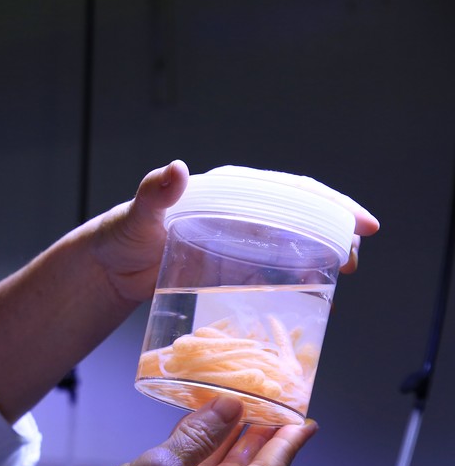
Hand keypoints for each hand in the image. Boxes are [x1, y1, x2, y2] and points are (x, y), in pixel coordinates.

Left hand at [90, 161, 380, 305]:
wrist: (108, 268)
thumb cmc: (121, 235)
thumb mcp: (138, 215)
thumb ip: (153, 195)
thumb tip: (175, 170)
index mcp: (226, 191)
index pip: (287, 190)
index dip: (327, 204)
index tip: (358, 222)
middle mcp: (237, 211)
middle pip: (298, 216)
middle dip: (334, 232)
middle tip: (357, 258)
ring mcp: (235, 239)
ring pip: (290, 241)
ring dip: (321, 254)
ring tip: (346, 274)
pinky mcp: (228, 266)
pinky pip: (269, 268)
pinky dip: (294, 278)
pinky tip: (313, 295)